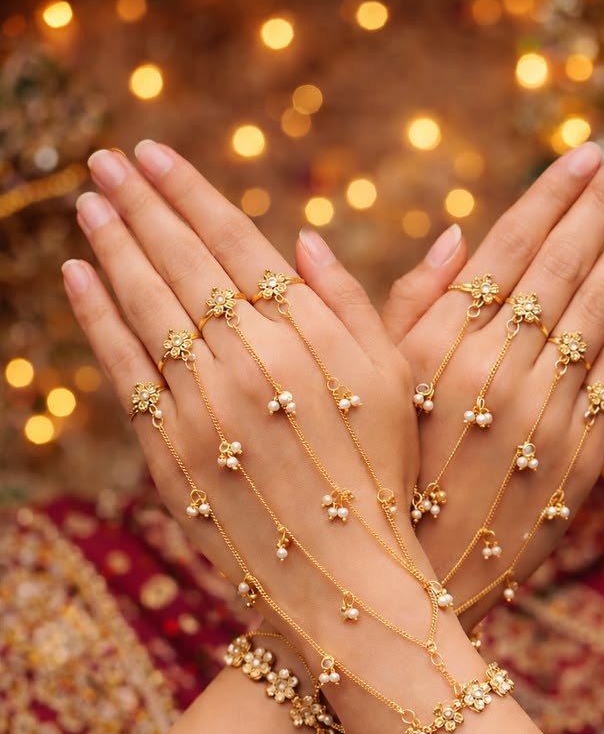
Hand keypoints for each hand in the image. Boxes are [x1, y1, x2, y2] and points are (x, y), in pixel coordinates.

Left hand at [64, 143, 434, 694]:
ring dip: (112, 246)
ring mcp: (201, 407)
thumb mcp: (395, 384)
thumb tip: (304, 238)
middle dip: (139, 203)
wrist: (348, 579)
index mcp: (307, 336)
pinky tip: (78, 276)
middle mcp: (248, 361)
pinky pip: (124, 370)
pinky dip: (97, 318)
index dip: (191, 193)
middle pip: (181, 262)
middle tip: (106, 159)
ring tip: (89, 201)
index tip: (154, 154)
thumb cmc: (385, 478)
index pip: (235, 242)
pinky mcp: (169, 453)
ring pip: (145, 306)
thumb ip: (354, 306)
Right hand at [298, 139, 603, 629]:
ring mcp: (543, 412)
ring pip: (598, 308)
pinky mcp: (578, 456)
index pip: (507, 248)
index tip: (584, 151)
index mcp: (437, 347)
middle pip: (561, 266)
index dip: (550, 196)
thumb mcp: (364, 390)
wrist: (403, 587)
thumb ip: (398, 308)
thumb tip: (440, 230)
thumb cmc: (369, 484)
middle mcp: (495, 369)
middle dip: (601, 202)